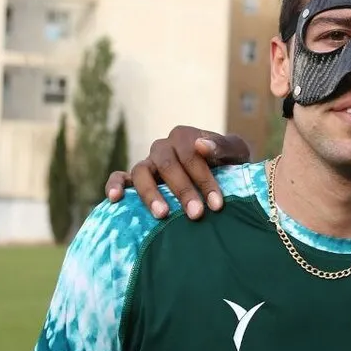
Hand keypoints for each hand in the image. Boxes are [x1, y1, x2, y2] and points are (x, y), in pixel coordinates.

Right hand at [104, 127, 251, 219]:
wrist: (224, 173)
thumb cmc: (230, 163)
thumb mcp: (236, 152)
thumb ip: (222, 146)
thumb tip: (200, 145)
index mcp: (184, 137)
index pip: (191, 155)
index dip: (204, 179)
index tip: (216, 204)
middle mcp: (163, 147)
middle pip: (167, 165)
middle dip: (182, 191)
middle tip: (196, 214)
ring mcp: (148, 162)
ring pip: (140, 172)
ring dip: (150, 193)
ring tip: (162, 214)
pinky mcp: (136, 178)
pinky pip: (119, 177)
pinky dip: (115, 184)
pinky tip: (115, 199)